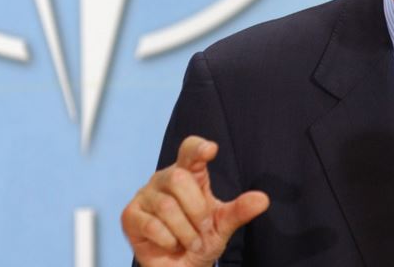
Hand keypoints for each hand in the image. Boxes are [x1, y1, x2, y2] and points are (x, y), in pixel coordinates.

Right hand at [121, 136, 269, 266]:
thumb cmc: (199, 239)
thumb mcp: (223, 225)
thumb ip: (240, 211)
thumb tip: (263, 199)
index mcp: (187, 174)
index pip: (189, 151)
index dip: (197, 148)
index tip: (211, 150)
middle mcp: (163, 179)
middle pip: (179, 179)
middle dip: (197, 210)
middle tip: (203, 228)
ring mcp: (145, 196)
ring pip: (167, 207)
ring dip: (185, 232)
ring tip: (190, 242)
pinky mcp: (130, 215)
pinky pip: (152, 225)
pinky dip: (169, 240)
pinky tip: (172, 245)